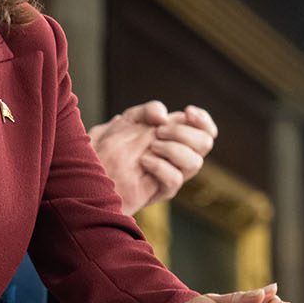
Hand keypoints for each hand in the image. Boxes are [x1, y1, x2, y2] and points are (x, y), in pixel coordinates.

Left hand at [87, 102, 217, 212]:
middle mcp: (182, 158)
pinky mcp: (164, 191)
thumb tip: (163, 116)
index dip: (204, 121)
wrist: (96, 171)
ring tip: (150, 146)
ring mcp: (175, 175)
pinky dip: (160, 166)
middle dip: (183, 132)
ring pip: (195, 162)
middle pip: (205, 144)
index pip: (207, 131)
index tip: (188, 112)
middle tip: (159, 131)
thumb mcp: (129, 120)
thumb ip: (147, 111)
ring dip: (173, 149)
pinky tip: (143, 161)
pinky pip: (175, 179)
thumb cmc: (113, 144)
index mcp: (180, 139)